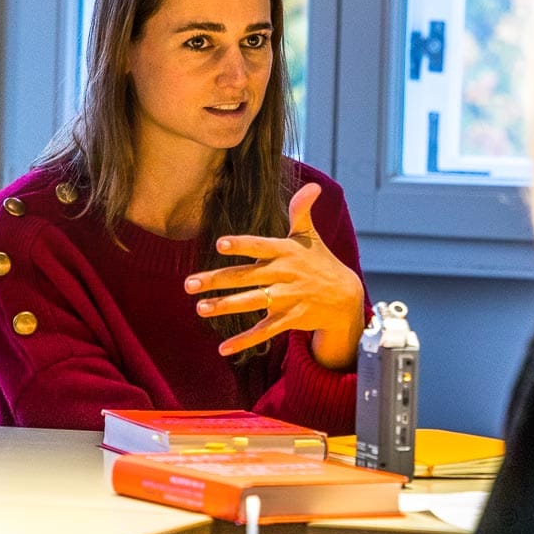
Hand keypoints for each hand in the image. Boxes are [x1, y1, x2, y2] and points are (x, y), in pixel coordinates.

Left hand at [184, 183, 364, 368]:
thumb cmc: (321, 262)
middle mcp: (285, 274)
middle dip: (217, 281)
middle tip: (188, 284)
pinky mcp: (290, 318)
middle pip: (246, 277)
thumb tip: (313, 185)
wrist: (345, 297)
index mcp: (286, 252)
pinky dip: (244, 340)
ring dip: (225, 307)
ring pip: (252, 303)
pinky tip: (223, 348)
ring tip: (200, 308)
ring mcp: (287, 298)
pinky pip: (264, 331)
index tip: (220, 244)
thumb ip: (302, 212)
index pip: (261, 246)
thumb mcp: (311, 237)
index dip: (242, 245)